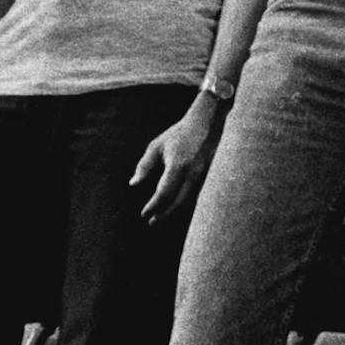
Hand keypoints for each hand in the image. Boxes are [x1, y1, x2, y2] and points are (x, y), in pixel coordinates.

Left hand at [131, 106, 217, 224]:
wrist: (206, 123)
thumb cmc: (178, 134)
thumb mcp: (156, 146)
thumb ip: (144, 165)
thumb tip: (133, 184)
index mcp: (178, 165)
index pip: (164, 192)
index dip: (154, 205)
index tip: (144, 213)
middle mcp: (193, 172)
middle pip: (178, 201)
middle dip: (164, 213)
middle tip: (151, 221)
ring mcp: (204, 175)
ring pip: (188, 200)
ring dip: (174, 210)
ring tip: (160, 216)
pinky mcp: (210, 175)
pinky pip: (196, 194)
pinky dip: (184, 202)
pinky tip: (175, 205)